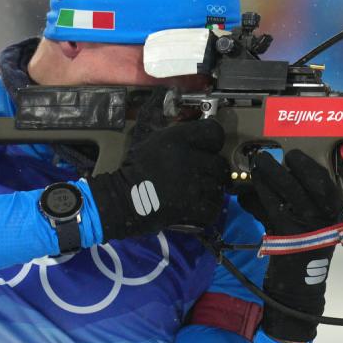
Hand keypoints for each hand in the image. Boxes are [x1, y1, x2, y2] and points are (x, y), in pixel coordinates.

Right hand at [89, 119, 229, 241]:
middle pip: (220, 163)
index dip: (213, 143)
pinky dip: (208, 210)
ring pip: (218, 187)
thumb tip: (196, 136)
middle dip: (213, 171)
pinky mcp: (193, 205)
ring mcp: (193, 183)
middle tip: (202, 177)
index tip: (207, 150)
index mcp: (178, 138)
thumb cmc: (135, 170)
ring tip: (198, 194)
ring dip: (211, 192)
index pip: (214, 132)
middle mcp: (189, 157)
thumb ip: (178, 137)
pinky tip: (198, 208)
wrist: (122, 199)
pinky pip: (213, 207)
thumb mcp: (153, 141)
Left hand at [238, 150, 342, 341]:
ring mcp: (309, 226)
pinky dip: (261, 190)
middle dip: (303, 165)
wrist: (298, 282)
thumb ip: (313, 194)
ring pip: (293, 191)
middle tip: (290, 154)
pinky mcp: (287, 233)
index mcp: (340, 211)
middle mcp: (329, 217)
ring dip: (274, 173)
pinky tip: (253, 180)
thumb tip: (300, 165)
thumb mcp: (316, 218)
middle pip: (321, 184)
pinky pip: (273, 205)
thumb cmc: (306, 241)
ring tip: (261, 160)